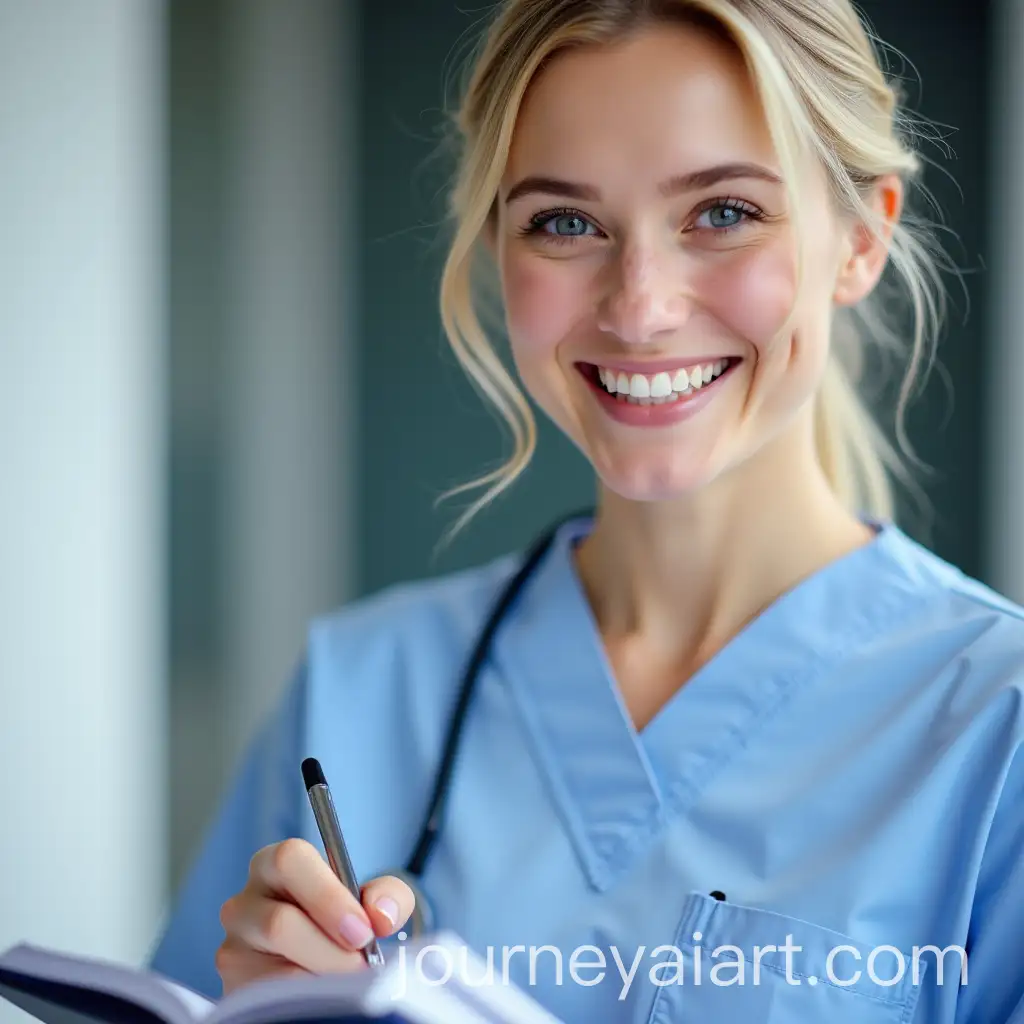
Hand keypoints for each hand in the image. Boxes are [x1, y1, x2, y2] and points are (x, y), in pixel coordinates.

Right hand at [216, 838, 414, 993]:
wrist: (319, 961)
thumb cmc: (342, 920)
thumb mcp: (371, 900)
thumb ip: (388, 896)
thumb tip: (380, 914)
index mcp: (275, 866)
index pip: (289, 859)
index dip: (327, 895)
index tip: (362, 929)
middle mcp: (244, 903)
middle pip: (279, 922)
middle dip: (330, 949)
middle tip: (361, 964)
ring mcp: (233, 948)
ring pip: (276, 970)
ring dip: (323, 979)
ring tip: (347, 982)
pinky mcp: (234, 986)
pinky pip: (272, 999)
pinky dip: (307, 1001)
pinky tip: (323, 994)